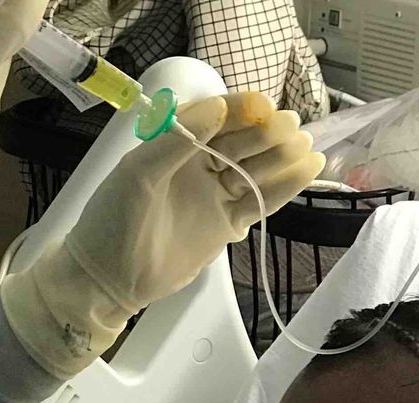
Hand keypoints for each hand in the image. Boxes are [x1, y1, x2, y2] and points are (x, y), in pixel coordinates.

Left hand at [67, 92, 325, 313]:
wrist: (109, 278)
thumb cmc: (113, 220)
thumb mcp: (138, 174)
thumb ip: (175, 141)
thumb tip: (217, 107)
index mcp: (173, 145)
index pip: (214, 117)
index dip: (239, 110)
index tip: (262, 107)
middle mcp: (197, 165)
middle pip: (241, 141)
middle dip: (266, 132)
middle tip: (290, 127)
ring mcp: (214, 194)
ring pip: (255, 169)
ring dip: (280, 156)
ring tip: (305, 145)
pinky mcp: (226, 223)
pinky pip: (260, 200)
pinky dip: (284, 186)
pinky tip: (309, 169)